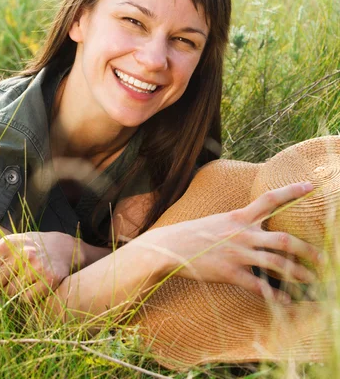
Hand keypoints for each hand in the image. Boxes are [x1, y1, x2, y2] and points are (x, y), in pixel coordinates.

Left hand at [0, 231, 82, 301]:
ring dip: (13, 294)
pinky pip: (25, 299)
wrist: (66, 247)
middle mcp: (22, 252)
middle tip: (9, 284)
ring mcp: (36, 266)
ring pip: (9, 293)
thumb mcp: (15, 243)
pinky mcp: (48, 279)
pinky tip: (33, 289)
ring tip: (22, 284)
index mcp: (9, 242)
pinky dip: (26, 299)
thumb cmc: (35, 247)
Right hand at [146, 182, 320, 302]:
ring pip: (276, 263)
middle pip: (283, 238)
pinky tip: (286, 303)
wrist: (169, 247)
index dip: (292, 191)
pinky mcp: (229, 273)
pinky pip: (259, 286)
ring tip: (310, 280)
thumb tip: (256, 225)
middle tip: (321, 258)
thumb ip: (239, 222)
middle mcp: (242, 233)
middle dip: (306, 249)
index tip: (312, 186)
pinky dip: (275, 296)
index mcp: (239, 216)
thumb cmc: (193, 233)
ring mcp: (237, 253)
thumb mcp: (218, 220)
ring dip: (297, 273)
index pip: (270, 199)